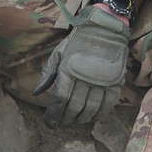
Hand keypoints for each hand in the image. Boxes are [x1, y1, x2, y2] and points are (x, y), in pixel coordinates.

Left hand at [33, 5, 129, 127]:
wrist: (105, 27)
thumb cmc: (79, 41)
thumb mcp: (59, 52)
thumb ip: (48, 73)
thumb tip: (36, 92)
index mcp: (68, 69)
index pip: (60, 99)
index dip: (53, 114)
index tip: (50, 123)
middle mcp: (85, 76)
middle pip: (74, 107)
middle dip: (66, 119)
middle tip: (62, 124)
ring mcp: (102, 80)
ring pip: (90, 108)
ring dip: (81, 119)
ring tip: (76, 121)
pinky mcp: (115, 81)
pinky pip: (107, 104)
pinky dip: (99, 114)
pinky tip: (93, 117)